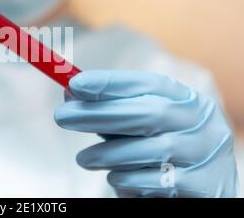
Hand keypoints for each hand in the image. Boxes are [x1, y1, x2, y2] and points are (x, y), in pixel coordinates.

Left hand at [55, 70, 237, 196]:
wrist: (207, 182)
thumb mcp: (144, 123)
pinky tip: (114, 178)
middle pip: (148, 113)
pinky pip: (158, 181)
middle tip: (62, 117)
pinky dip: (129, 179)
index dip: (109, 82)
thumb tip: (71, 95)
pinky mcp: (204, 184)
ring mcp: (204, 152)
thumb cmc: (164, 145)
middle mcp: (198, 121)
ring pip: (151, 149)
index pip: (146, 84)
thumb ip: (113, 110)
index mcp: (184, 98)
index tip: (75, 84)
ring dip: (108, 153)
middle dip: (99, 114)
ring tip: (83, 159)